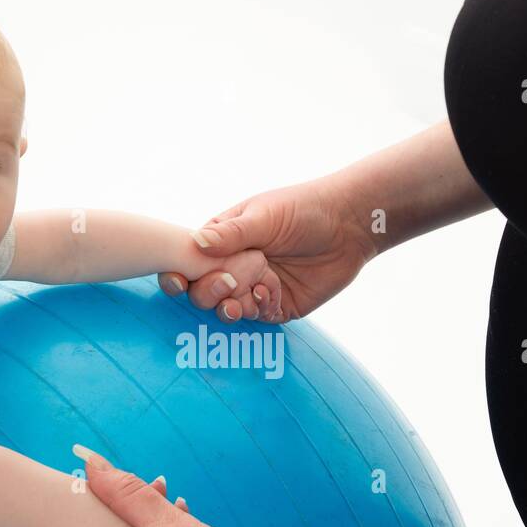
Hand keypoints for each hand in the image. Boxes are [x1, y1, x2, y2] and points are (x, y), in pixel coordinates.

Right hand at [159, 177, 376, 323]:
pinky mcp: (276, 306)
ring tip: (242, 299)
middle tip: (228, 283)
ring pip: (226, 309)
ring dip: (229, 307)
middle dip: (208, 292)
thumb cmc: (305, 209)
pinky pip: (256, 317)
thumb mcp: (265, 216)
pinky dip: (258, 309)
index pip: (187, 261)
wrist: (350, 226)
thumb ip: (232, 233)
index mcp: (222, 240)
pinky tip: (269, 294)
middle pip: (201, 291)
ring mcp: (253, 287)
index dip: (177, 274)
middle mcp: (234, 266)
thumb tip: (196, 242)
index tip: (177, 281)